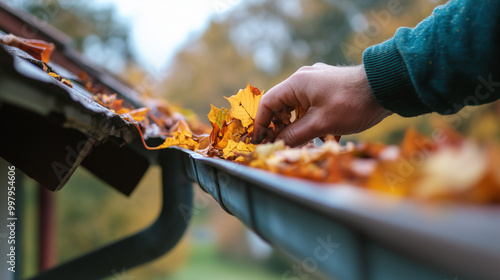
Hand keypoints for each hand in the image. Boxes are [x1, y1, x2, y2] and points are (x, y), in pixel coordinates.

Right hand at [253, 63, 391, 146]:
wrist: (386, 87)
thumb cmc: (352, 104)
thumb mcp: (321, 123)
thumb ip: (295, 134)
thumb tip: (277, 144)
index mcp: (297, 83)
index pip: (268, 103)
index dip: (261, 123)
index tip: (260, 140)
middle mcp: (304, 79)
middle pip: (282, 105)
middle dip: (280, 126)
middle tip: (281, 144)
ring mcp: (318, 81)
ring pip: (298, 106)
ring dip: (297, 125)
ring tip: (303, 143)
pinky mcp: (330, 87)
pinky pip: (312, 105)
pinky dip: (312, 120)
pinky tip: (322, 136)